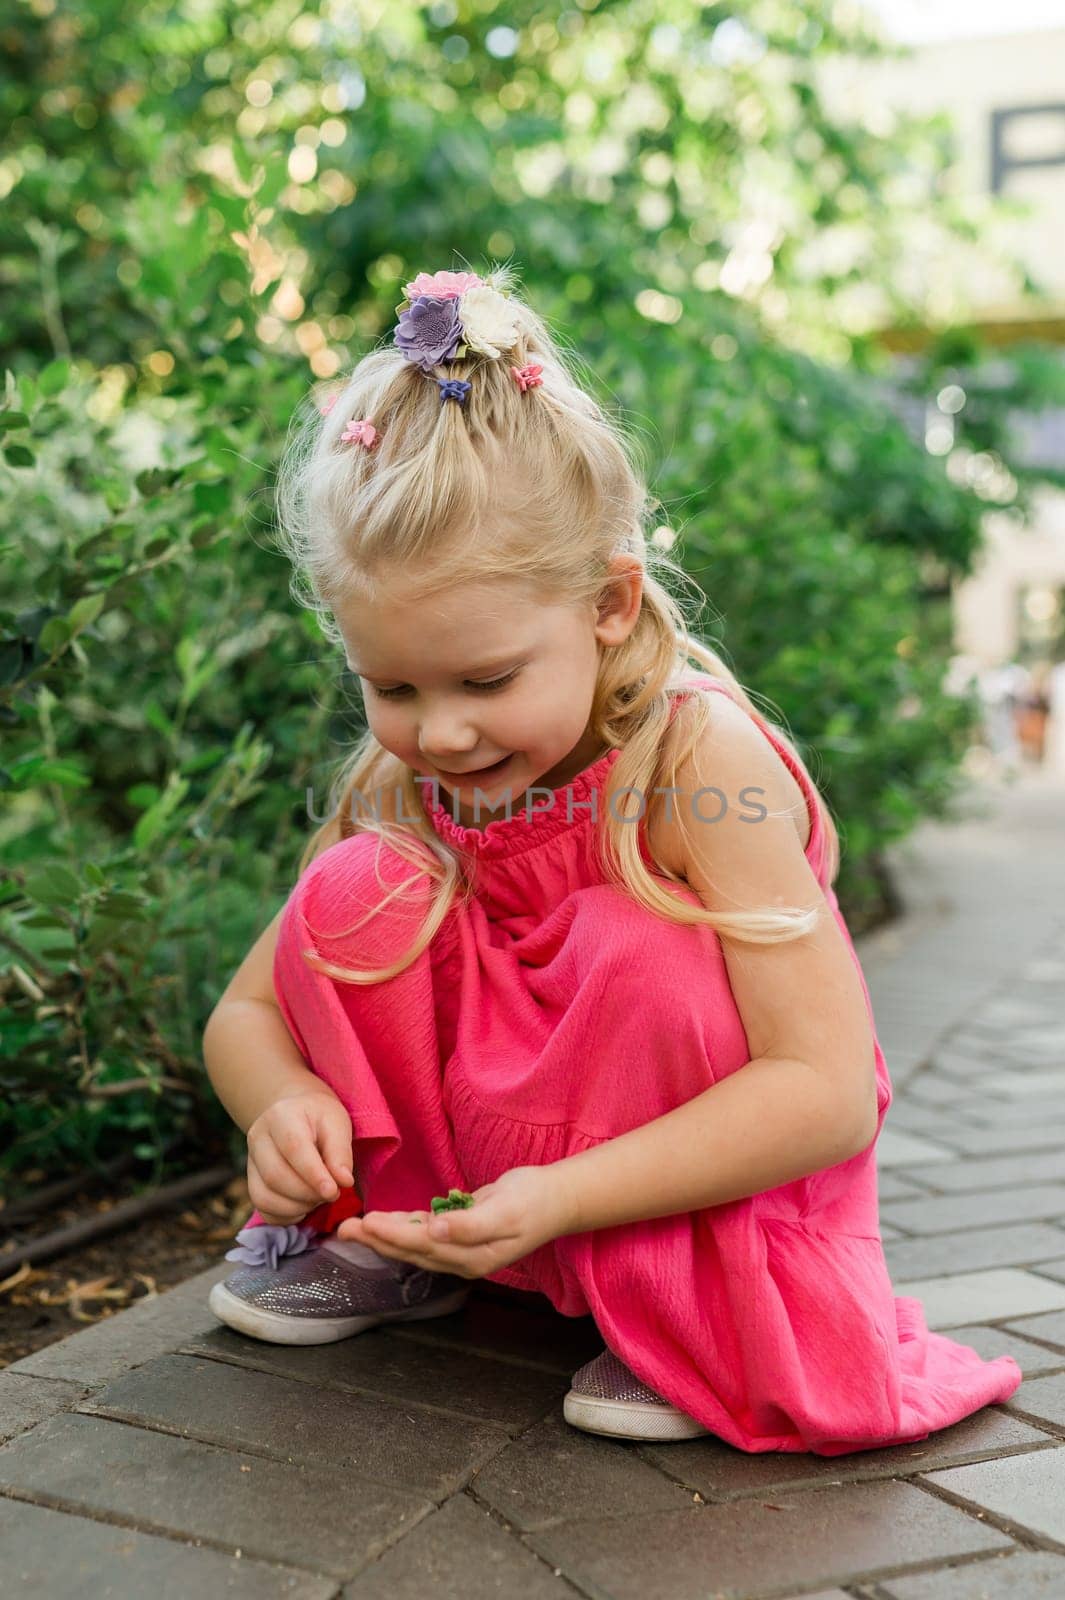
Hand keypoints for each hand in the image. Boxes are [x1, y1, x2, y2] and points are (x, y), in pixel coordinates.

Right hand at [246, 1088, 354, 1224]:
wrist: (298, 1114)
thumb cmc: (320, 1119)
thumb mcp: (337, 1124)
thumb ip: (341, 1153)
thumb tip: (344, 1181)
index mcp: (281, 1115)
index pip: (293, 1148)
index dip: (313, 1174)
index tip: (333, 1191)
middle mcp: (258, 1138)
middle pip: (274, 1176)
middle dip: (307, 1193)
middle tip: (332, 1193)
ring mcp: (251, 1162)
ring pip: (264, 1197)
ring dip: (297, 1207)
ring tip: (319, 1198)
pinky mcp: (252, 1181)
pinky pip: (263, 1209)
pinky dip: (286, 1215)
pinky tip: (305, 1206)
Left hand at [335, 1163, 579, 1280]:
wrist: (556, 1199)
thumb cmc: (533, 1202)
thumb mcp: (504, 1211)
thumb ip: (468, 1225)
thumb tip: (434, 1231)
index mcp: (470, 1257)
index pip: (421, 1247)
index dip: (391, 1236)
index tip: (367, 1223)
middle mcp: (461, 1259)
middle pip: (409, 1251)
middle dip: (376, 1240)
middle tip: (343, 1229)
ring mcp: (460, 1249)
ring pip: (413, 1244)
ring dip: (384, 1235)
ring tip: (355, 1227)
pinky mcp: (461, 1235)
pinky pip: (425, 1235)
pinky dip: (403, 1227)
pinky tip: (386, 1221)